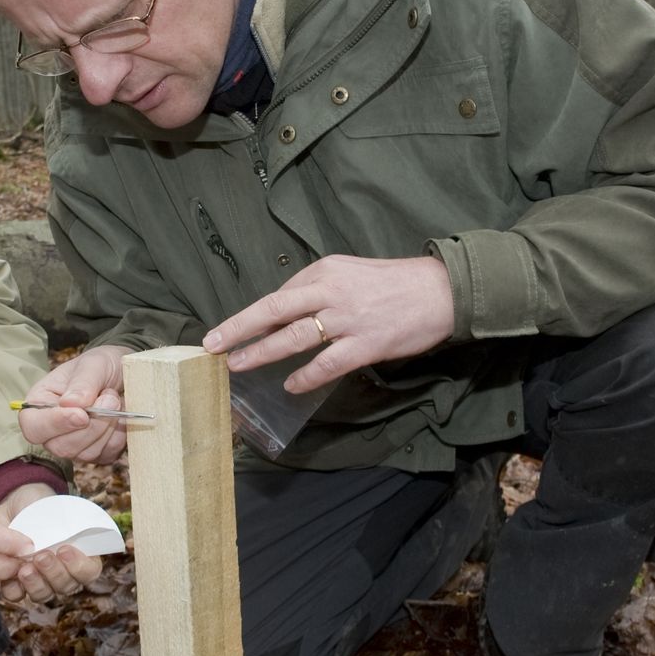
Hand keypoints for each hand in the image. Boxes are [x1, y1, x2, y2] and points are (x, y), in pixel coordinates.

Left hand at [0, 480, 102, 603]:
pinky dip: (14, 587)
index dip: (80, 566)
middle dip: (54, 573)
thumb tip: (57, 535)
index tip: (64, 549)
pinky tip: (10, 574)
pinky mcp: (16, 583)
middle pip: (66, 586)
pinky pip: (16, 594)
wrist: (14, 507)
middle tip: (41, 556)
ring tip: (25, 568)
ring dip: (36, 584)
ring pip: (43, 594)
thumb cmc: (41, 508)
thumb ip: (60, 524)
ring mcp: (41, 581)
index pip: (90, 571)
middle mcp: (63, 574)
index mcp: (80, 556)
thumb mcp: (53, 508)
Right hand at [15, 345, 131, 463]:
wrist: (123, 374)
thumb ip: (82, 382)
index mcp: (39, 404)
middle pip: (61, 447)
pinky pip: (107, 453)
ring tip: (114, 400)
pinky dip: (119, 435)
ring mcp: (74, 445)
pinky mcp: (97, 454)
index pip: (33, 427)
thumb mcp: (93, 364)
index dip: (55, 424)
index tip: (82, 414)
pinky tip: (119, 416)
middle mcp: (52, 430)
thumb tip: (69, 403)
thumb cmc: (100, 366)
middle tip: (110, 397)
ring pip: (86, 453)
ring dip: (107, 427)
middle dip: (92, 426)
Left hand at [201, 254, 454, 394]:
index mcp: (325, 270)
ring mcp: (348, 318)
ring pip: (294, 335)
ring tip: (238, 364)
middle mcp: (331, 290)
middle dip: (239, 327)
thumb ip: (320, 290)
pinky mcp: (366, 344)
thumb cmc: (395, 284)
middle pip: (274, 308)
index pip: (280, 294)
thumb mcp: (351, 273)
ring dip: (262, 351)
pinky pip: (328, 363)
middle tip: (212, 344)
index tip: (227, 330)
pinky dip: (306, 375)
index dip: (251, 315)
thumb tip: (289, 314)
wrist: (442, 291)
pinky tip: (290, 385)